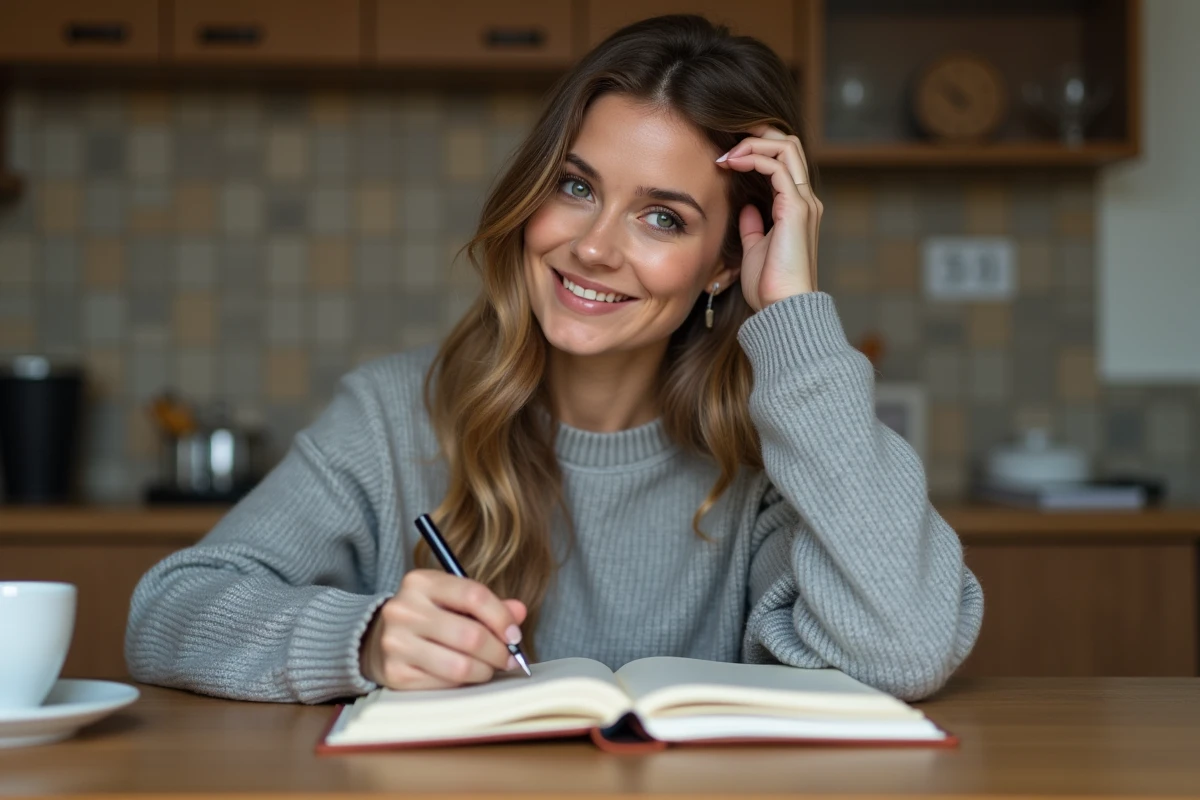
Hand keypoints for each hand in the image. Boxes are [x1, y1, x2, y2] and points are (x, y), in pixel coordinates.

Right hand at [359, 569, 527, 689]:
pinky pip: (444, 683)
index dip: (502, 618)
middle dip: (498, 651)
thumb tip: (518, 612)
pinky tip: (464, 675)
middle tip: (508, 658)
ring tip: (488, 667)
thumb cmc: (426, 616)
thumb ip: (487, 604)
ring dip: (484, 670)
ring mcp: (396, 643)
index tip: (514, 635)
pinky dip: (462, 682)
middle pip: (470, 635)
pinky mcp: (395, 673)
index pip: (474, 596)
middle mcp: (404, 610)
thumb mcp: (451, 599)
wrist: (375, 638)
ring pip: (459, 665)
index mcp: (421, 582)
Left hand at [715, 124, 821, 310]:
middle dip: (757, 134)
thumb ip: (753, 227)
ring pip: (786, 147)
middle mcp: (805, 200)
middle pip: (789, 145)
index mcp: (796, 208)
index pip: (784, 161)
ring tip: (726, 153)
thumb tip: (747, 207)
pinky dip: (754, 156)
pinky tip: (732, 163)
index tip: (725, 156)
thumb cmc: (769, 286)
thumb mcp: (755, 250)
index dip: (757, 149)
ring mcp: (803, 202)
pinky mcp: (795, 208)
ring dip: (753, 142)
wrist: (782, 307)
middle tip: (726, 139)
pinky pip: (777, 166)